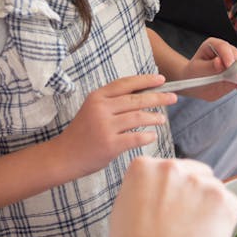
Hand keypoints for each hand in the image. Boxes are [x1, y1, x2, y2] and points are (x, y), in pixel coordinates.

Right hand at [55, 74, 176, 176]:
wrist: (64, 156)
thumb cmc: (82, 133)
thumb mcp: (93, 110)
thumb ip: (113, 103)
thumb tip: (143, 95)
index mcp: (97, 97)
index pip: (126, 84)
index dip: (145, 80)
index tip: (161, 79)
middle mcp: (101, 109)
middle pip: (136, 99)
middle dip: (158, 97)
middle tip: (172, 98)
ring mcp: (105, 127)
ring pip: (138, 117)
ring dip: (154, 117)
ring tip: (162, 119)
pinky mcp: (110, 144)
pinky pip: (136, 138)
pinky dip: (147, 136)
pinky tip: (152, 135)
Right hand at [102, 157, 236, 236]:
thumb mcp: (124, 212)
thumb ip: (145, 193)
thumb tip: (163, 193)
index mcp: (144, 167)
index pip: (168, 170)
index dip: (172, 193)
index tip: (170, 210)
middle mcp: (172, 167)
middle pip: (195, 174)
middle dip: (194, 196)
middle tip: (185, 226)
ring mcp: (200, 182)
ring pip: (213, 191)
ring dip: (209, 209)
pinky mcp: (224, 199)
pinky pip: (231, 207)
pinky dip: (224, 223)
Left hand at [176, 38, 236, 100]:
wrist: (194, 84)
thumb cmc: (193, 73)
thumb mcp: (198, 69)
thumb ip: (210, 66)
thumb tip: (220, 62)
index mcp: (212, 45)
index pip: (222, 46)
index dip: (227, 55)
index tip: (229, 65)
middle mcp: (224, 51)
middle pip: (235, 54)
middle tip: (235, 75)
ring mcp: (231, 62)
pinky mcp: (235, 73)